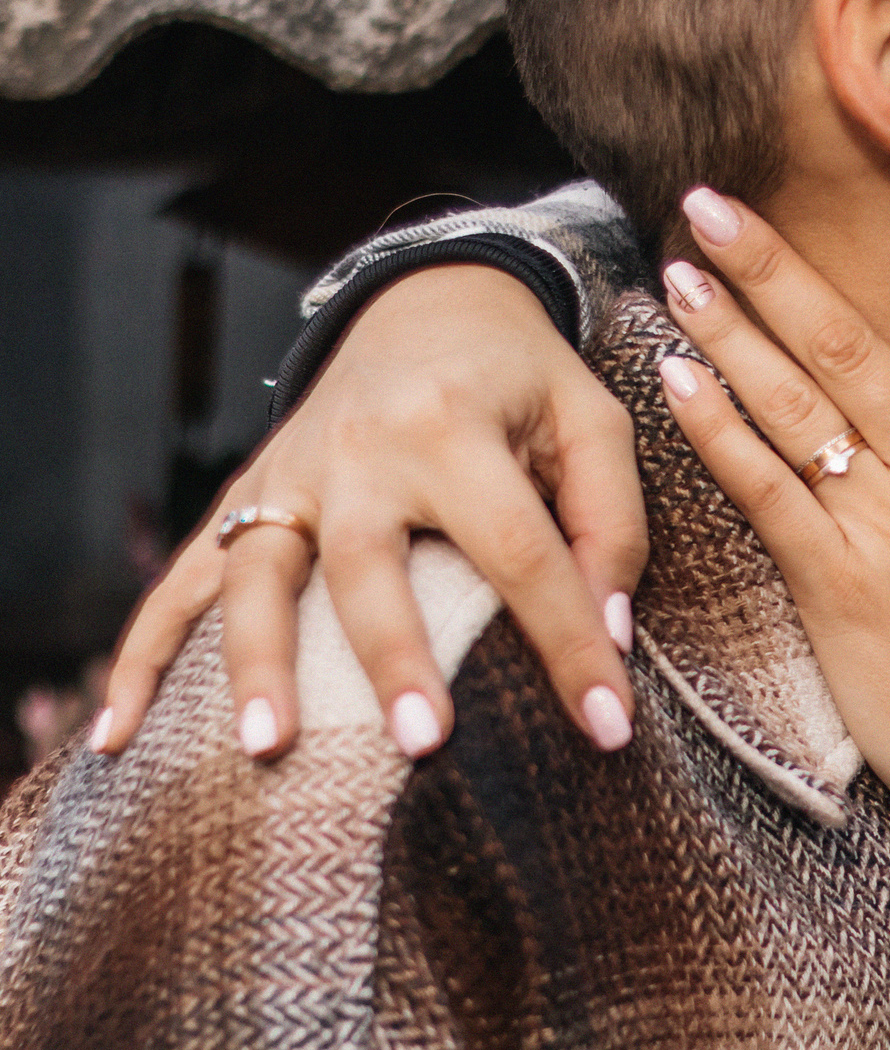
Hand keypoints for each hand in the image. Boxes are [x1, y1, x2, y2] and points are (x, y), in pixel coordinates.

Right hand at [96, 264, 649, 760]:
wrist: (430, 300)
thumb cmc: (525, 379)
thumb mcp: (592, 422)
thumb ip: (610, 521)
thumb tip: (606, 630)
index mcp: (457, 426)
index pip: (523, 552)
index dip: (570, 644)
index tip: (610, 728)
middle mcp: (361, 450)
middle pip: (372, 563)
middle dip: (396, 655)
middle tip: (425, 743)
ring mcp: (290, 474)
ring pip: (258, 574)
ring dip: (258, 664)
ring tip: (268, 748)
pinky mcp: (247, 494)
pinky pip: (182, 578)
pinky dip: (143, 655)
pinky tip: (119, 732)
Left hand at [656, 163, 889, 857]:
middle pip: (858, 348)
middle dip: (780, 267)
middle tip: (711, 197)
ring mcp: (889, 532)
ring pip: (799, 412)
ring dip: (731, 334)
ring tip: (677, 269)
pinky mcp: (837, 590)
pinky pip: (766, 497)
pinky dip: (717, 434)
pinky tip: (674, 379)